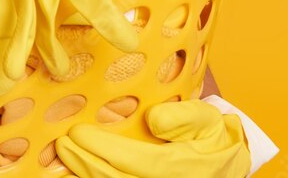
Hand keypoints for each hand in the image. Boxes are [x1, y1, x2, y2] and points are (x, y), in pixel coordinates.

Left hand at [55, 99, 250, 177]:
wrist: (225, 162)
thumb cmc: (211, 136)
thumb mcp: (207, 119)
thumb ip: (183, 116)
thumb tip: (154, 119)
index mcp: (183, 168)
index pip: (136, 161)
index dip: (104, 149)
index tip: (78, 134)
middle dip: (86, 164)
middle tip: (62, 146)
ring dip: (86, 176)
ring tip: (64, 161)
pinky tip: (78, 172)